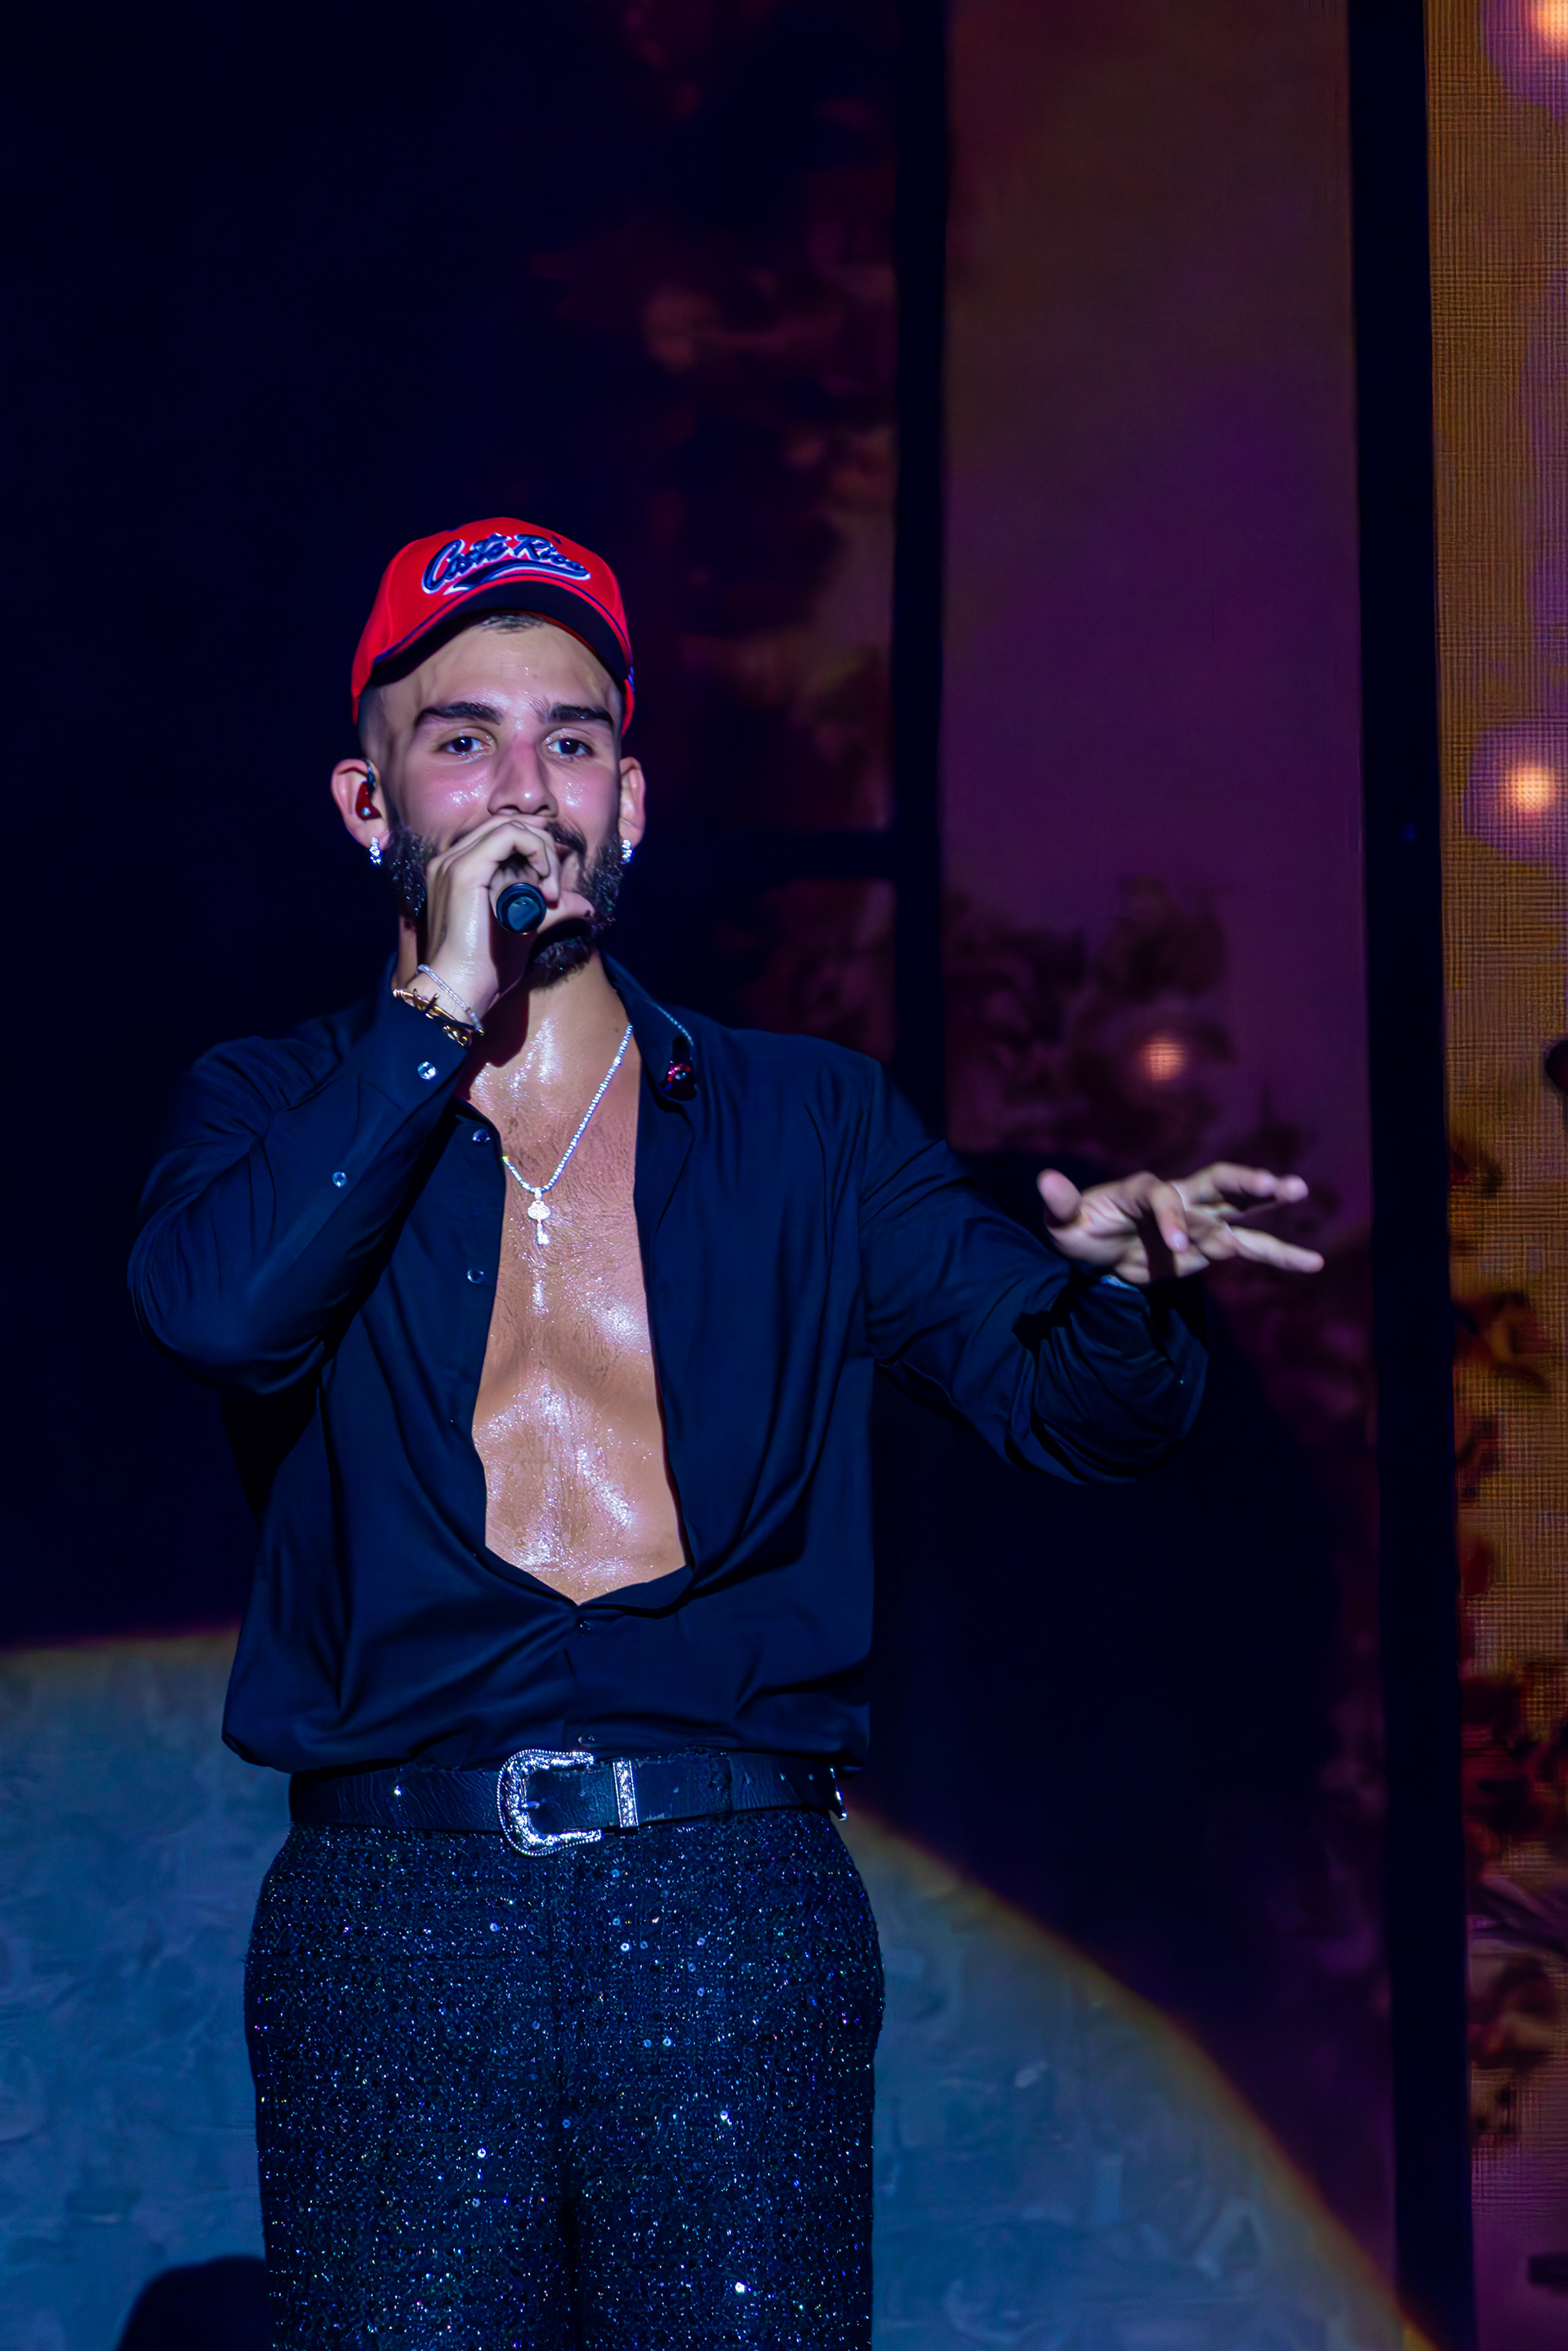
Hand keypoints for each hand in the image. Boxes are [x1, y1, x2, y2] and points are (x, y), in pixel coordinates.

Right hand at [416, 815, 594, 1020]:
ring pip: (511, 825)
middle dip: (542, 846)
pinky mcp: (464, 869)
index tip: (553, 879)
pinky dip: (537, 851)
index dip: (535, 845)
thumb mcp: (525, 928)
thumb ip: (551, 909)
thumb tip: (584, 904)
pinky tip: (545, 885)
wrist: (460, 989)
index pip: (501, 835)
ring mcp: (453, 861)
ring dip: (543, 851)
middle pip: (507, 823)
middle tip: (555, 886)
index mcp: (456, 869)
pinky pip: (511, 835)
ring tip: (551, 891)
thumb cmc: (486, 967)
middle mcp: (449, 859)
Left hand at [1035, 1161, 1325, 1283]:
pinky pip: (1251, 1247)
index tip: (1180, 1248)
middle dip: (1246, 1181)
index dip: (1172, 1219)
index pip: (1162, 1197)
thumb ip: (1059, 1204)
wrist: (1098, 1253)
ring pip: (1241, 1209)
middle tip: (1277, 1183)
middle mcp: (1178, 1198)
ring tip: (1302, 1191)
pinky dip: (1281, 1255)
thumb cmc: (1080, 1231)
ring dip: (1270, 1202)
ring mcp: (1200, 1220)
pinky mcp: (1211, 1246)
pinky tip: (1313, 1261)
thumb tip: (1045, 1179)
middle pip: (1216, 1181)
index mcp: (1142, 1190)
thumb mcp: (1062, 1222)